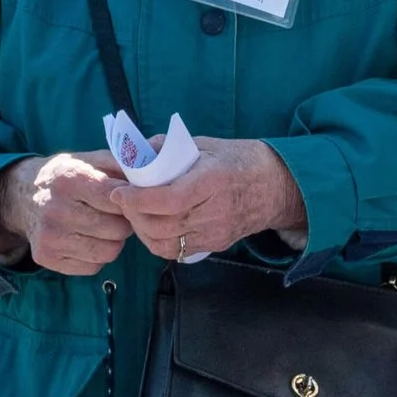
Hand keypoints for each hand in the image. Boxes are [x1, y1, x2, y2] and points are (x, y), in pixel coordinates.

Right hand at [0, 151, 131, 275]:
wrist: (22, 196)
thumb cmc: (66, 177)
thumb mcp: (89, 160)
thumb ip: (121, 164)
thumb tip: (155, 167)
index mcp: (70, 179)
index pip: (117, 198)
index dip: (130, 202)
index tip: (131, 200)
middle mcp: (57, 209)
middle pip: (117, 229)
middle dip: (124, 223)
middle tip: (117, 216)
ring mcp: (50, 236)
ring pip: (108, 252)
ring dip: (113, 242)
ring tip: (103, 228)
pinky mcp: (46, 257)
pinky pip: (92, 267)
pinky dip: (96, 257)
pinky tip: (87, 240)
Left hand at [112, 137, 305, 260]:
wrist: (276, 186)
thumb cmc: (239, 160)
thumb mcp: (206, 144)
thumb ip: (169, 147)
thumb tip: (137, 153)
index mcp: (213, 180)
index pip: (170, 199)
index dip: (139, 199)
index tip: (120, 192)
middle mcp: (215, 211)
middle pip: (164, 225)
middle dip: (134, 216)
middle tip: (123, 202)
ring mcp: (216, 232)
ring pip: (167, 244)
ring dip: (143, 231)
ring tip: (135, 214)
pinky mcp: (216, 245)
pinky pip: (178, 252)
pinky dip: (158, 242)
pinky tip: (152, 226)